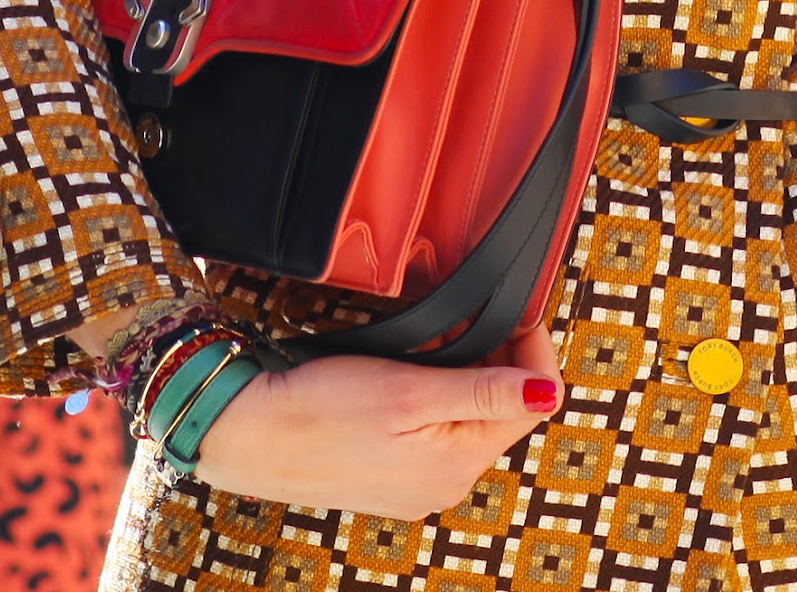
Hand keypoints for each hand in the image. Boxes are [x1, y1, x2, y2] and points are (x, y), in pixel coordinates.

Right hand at [193, 326, 562, 520]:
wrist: (247, 435)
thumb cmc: (318, 409)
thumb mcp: (410, 390)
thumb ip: (484, 392)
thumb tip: (550, 393)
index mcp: (457, 464)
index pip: (529, 404)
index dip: (532, 351)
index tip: (520, 310)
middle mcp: (444, 484)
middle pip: (500, 415)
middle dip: (497, 362)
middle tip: (472, 316)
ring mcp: (417, 485)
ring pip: (466, 423)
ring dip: (464, 378)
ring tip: (438, 338)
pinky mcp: (391, 479)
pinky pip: (434, 436)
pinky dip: (434, 401)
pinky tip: (409, 375)